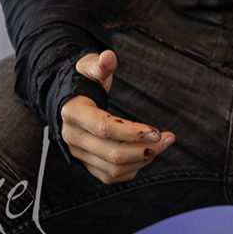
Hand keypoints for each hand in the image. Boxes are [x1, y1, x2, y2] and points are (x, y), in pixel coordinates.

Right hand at [58, 50, 173, 183]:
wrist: (65, 101)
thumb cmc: (82, 81)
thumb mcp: (87, 66)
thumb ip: (99, 63)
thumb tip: (109, 58)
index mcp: (73, 113)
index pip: (104, 128)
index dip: (131, 132)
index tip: (156, 131)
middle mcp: (72, 137)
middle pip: (112, 153)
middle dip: (145, 149)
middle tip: (167, 138)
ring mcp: (78, 153)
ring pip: (113, 168)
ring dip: (142, 160)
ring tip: (161, 145)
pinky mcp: (85, 163)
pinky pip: (110, 175)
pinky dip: (132, 169)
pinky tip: (146, 154)